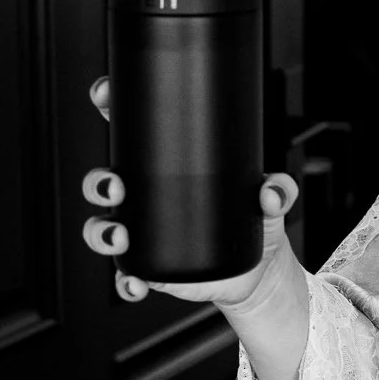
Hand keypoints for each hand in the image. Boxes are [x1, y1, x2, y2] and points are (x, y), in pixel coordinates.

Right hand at [81, 74, 298, 308]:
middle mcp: (146, 200)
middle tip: (116, 186)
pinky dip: (124, 281)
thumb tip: (271, 192)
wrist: (259, 271)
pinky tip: (135, 283)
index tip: (105, 95)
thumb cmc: (255, 222)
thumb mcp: (271, 199)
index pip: (131, 132)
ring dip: (101, 231)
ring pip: (103, 228)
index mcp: (166, 170)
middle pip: (104, 183)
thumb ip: (279, 190)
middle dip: (99, 182)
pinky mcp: (150, 269)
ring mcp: (143, 235)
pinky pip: (125, 276)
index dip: (111, 107)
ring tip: (120, 235)